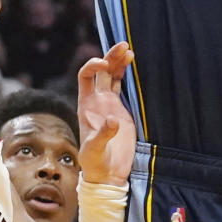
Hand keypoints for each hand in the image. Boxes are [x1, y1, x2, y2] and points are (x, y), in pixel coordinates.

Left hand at [77, 42, 136, 185]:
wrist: (108, 175)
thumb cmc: (94, 164)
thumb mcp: (94, 151)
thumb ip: (102, 135)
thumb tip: (113, 120)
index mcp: (86, 105)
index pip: (85, 77)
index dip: (93, 67)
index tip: (105, 66)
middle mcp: (97, 101)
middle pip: (102, 72)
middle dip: (110, 57)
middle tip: (123, 46)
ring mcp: (111, 105)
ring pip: (114, 76)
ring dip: (120, 62)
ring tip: (130, 50)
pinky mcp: (124, 111)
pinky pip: (125, 88)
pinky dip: (129, 76)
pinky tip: (135, 66)